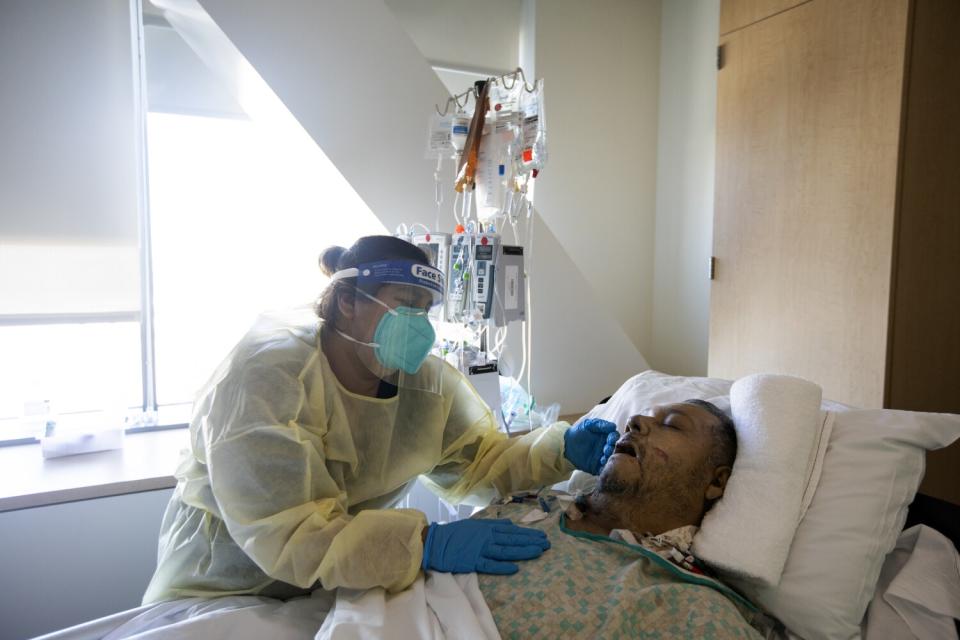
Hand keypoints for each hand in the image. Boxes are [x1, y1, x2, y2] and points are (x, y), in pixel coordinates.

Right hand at [421, 519, 549, 574]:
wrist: (436, 542)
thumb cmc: (456, 533)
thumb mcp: (475, 523)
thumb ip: (493, 523)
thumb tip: (509, 524)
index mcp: (488, 527)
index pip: (513, 531)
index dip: (528, 534)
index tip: (542, 536)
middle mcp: (487, 537)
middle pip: (513, 540)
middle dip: (531, 542)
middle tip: (547, 544)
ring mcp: (481, 549)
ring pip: (506, 551)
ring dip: (523, 552)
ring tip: (538, 552)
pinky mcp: (473, 561)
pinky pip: (490, 565)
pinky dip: (502, 567)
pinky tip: (515, 568)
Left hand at [563, 418, 618, 474]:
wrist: (566, 444)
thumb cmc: (578, 432)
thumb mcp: (588, 425)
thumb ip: (600, 424)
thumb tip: (613, 426)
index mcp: (606, 436)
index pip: (615, 437)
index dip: (614, 438)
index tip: (611, 439)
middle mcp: (606, 447)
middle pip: (614, 449)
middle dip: (612, 449)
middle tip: (606, 449)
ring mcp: (602, 457)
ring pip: (610, 459)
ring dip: (608, 459)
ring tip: (603, 458)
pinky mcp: (596, 467)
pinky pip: (603, 469)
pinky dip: (604, 468)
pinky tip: (601, 464)